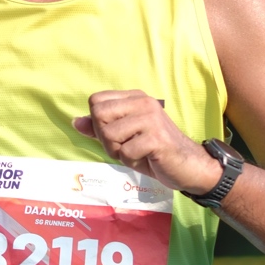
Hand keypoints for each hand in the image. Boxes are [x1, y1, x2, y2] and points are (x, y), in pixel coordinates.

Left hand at [73, 91, 222, 195]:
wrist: (189, 166)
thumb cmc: (153, 152)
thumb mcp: (123, 138)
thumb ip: (100, 128)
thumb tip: (75, 122)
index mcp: (134, 98)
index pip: (96, 102)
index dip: (98, 123)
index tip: (116, 134)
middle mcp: (143, 102)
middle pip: (98, 114)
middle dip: (105, 138)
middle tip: (125, 146)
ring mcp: (151, 118)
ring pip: (109, 134)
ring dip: (118, 151)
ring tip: (137, 152)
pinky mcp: (157, 138)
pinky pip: (125, 151)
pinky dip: (131, 160)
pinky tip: (147, 157)